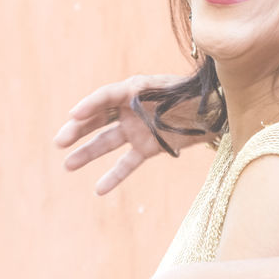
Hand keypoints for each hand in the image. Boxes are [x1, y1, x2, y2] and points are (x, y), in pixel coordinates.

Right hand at [54, 74, 210, 194]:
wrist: (218, 111)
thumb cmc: (193, 95)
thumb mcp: (169, 90)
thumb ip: (145, 96)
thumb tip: (132, 100)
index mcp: (133, 89)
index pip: (105, 97)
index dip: (89, 105)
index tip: (74, 115)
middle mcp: (130, 109)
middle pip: (98, 120)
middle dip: (78, 130)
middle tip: (60, 141)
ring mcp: (138, 130)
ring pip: (107, 142)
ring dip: (87, 153)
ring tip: (67, 165)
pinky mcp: (149, 148)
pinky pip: (127, 163)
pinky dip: (114, 176)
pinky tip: (98, 189)